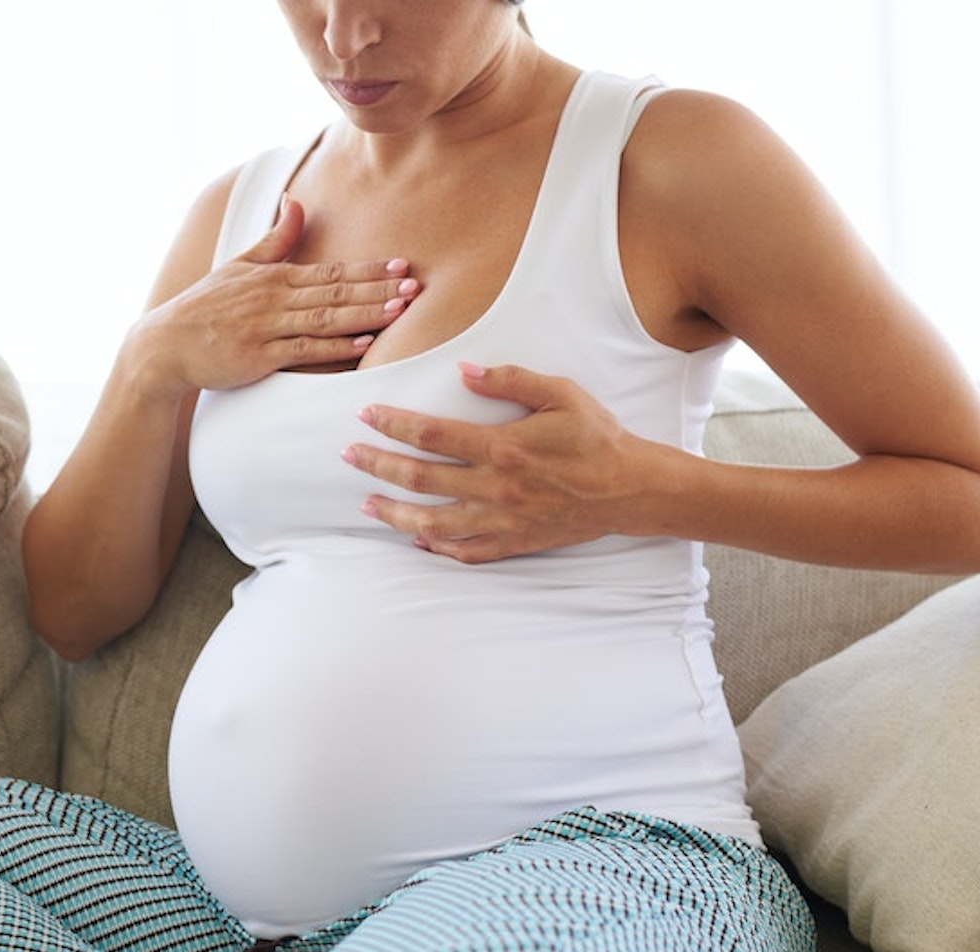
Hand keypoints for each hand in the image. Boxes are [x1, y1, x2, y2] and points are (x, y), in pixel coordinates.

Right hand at [135, 195, 419, 394]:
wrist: (166, 345)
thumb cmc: (206, 307)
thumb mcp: (239, 265)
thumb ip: (275, 240)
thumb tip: (297, 202)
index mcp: (274, 277)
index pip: (330, 271)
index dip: (368, 269)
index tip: (401, 265)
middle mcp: (274, 298)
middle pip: (335, 292)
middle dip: (377, 289)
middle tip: (414, 285)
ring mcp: (267, 327)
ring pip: (326, 319)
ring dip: (365, 314)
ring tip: (399, 310)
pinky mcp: (259, 356)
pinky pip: (304, 350)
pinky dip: (335, 347)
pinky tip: (363, 344)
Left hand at [341, 363, 646, 562]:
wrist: (631, 489)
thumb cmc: (597, 437)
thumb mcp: (560, 394)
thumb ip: (511, 380)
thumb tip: (464, 371)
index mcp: (503, 447)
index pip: (432, 434)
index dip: (394, 423)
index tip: (367, 415)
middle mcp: (496, 488)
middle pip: (421, 479)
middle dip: (379, 465)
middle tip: (349, 455)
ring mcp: (503, 521)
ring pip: (434, 522)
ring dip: (395, 513)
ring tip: (366, 503)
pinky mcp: (514, 543)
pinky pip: (466, 552)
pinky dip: (437, 548)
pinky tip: (415, 540)